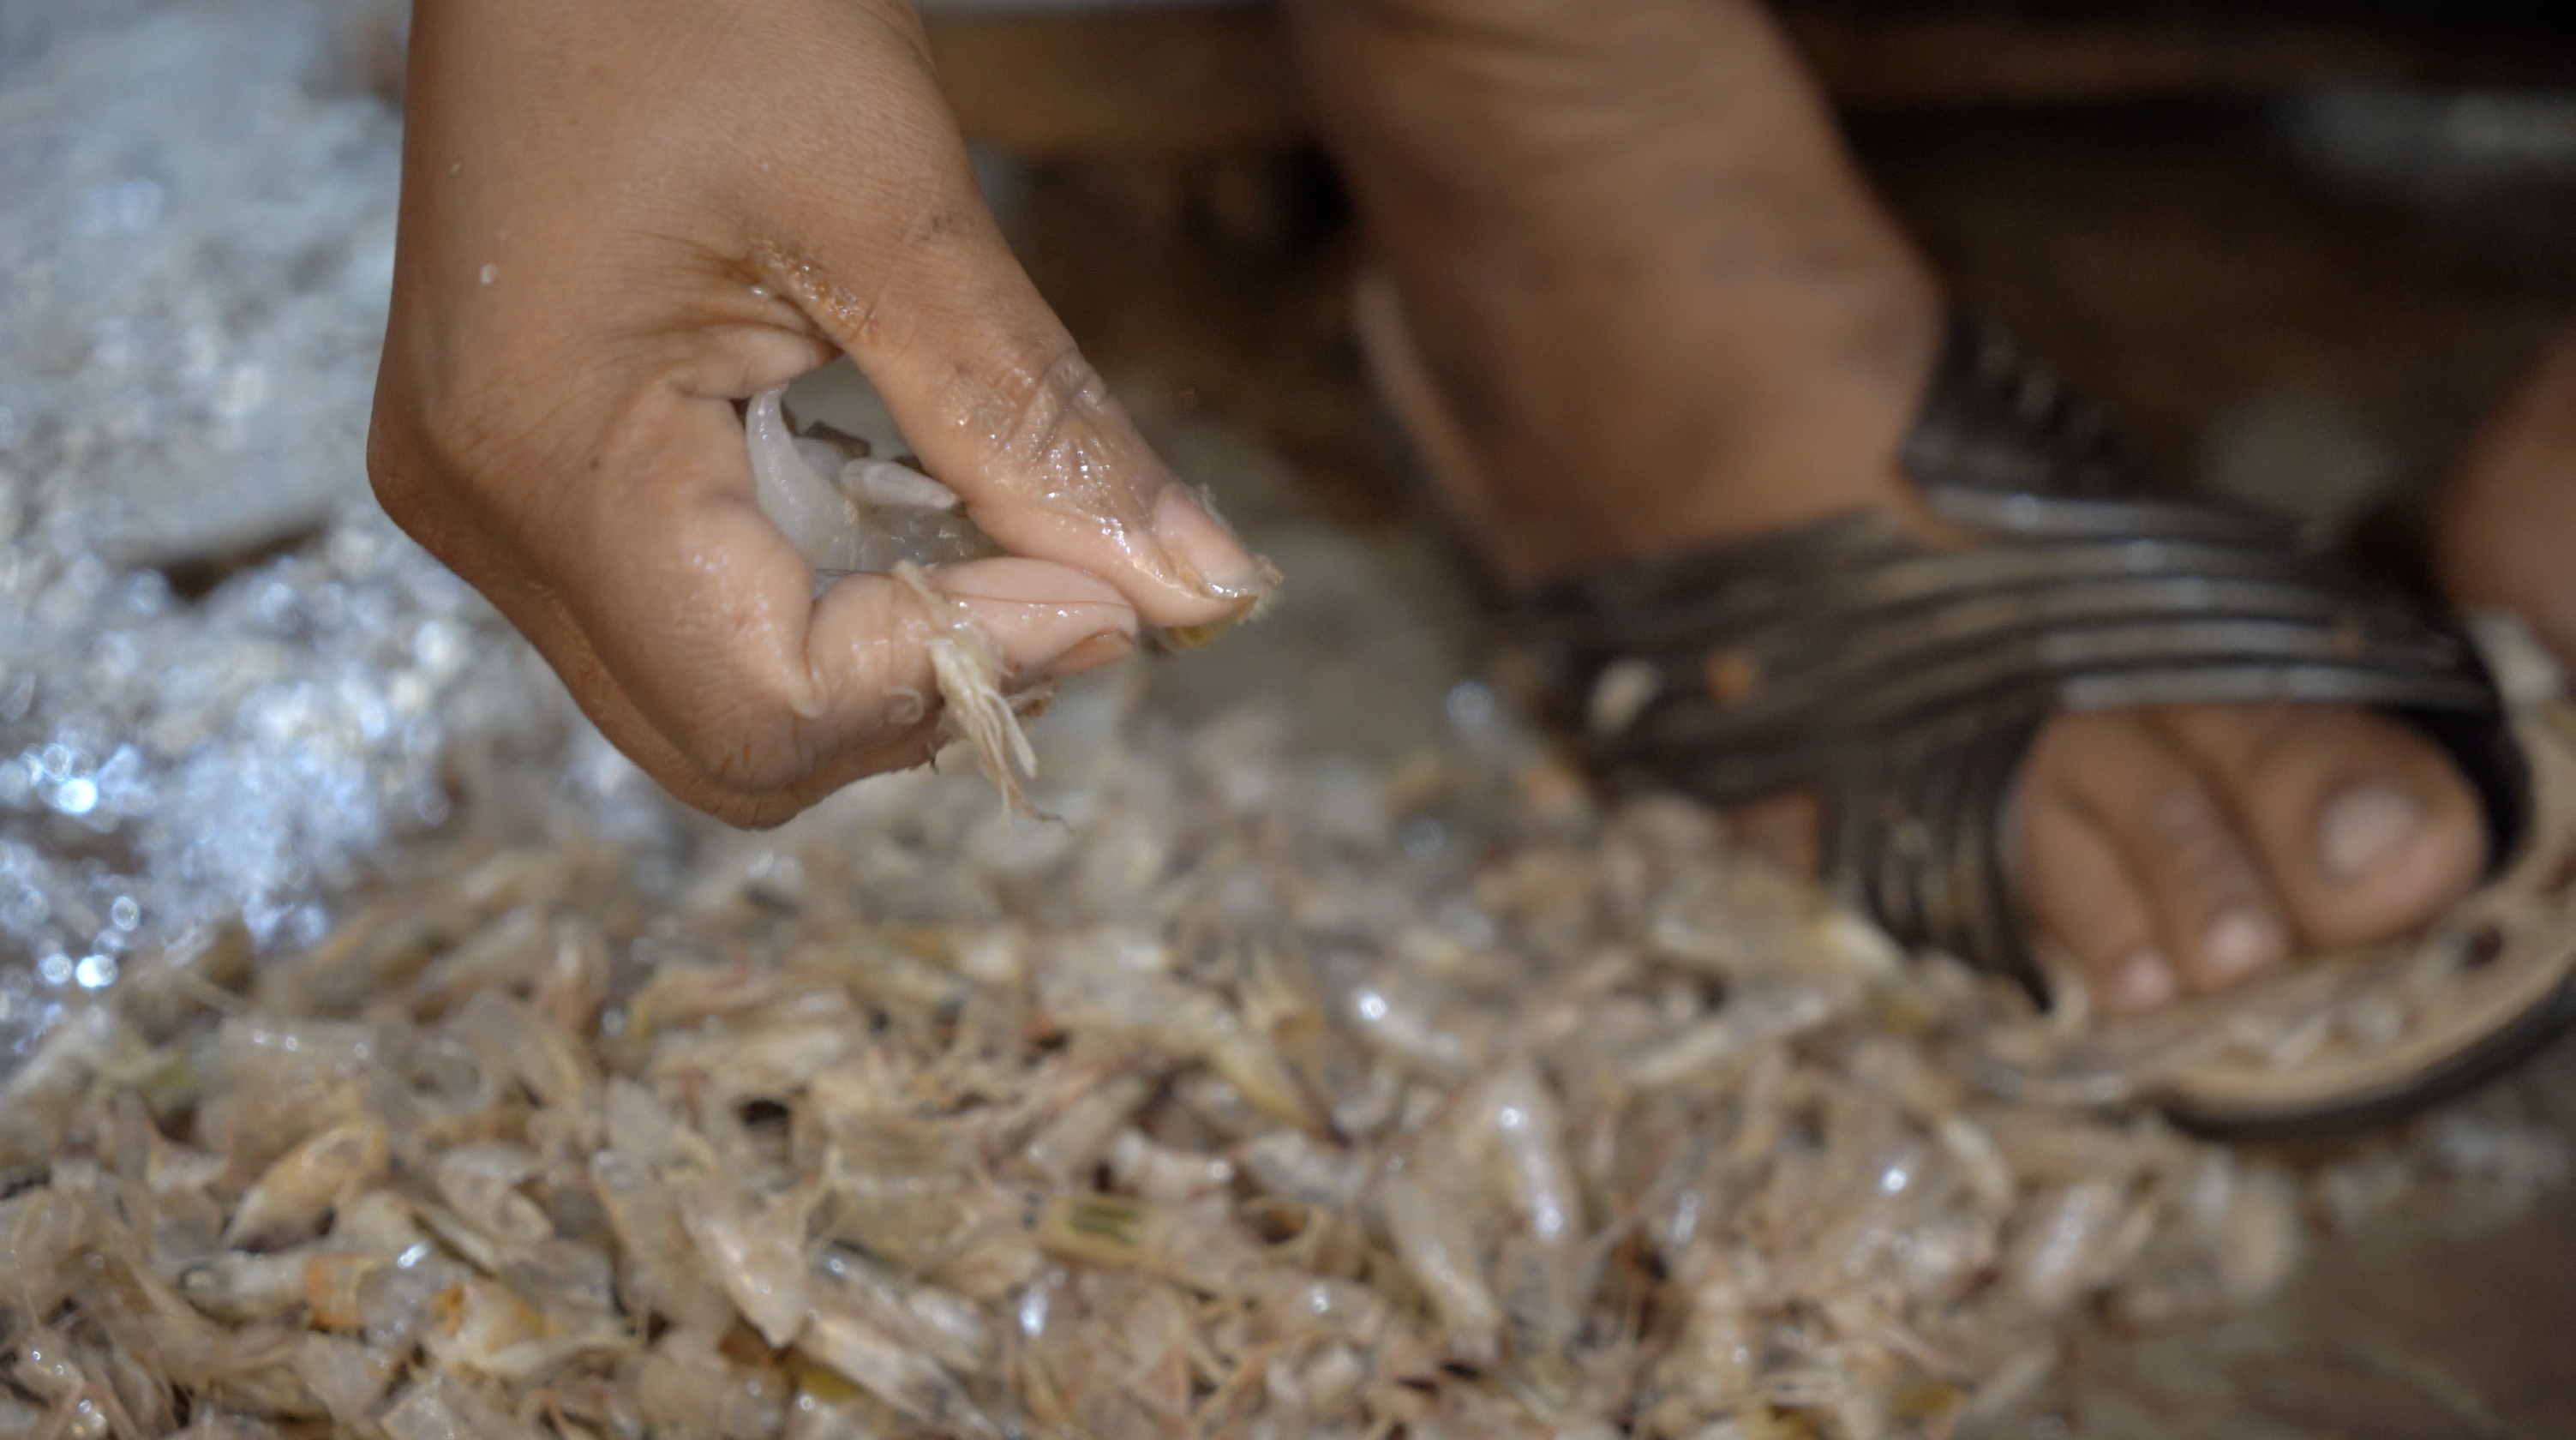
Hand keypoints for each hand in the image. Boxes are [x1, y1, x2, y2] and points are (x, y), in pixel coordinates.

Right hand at [369, 0, 1276, 824]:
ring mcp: (500, 511)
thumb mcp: (895, 206)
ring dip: (885, 658)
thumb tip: (1201, 596)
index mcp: (542, 456)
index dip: (957, 671)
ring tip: (996, 534)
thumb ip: (1038, 426)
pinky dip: (831, 604)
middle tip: (1070, 578)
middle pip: (735, 746)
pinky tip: (907, 506)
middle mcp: (488, 520)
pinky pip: (696, 622)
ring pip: (717, 706)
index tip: (1105, 588)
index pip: (764, 703)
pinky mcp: (540, 484)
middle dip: (924, 694)